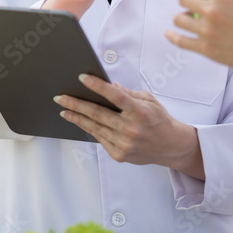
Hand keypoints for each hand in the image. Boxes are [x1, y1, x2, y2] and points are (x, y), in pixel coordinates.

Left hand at [55, 74, 203, 179]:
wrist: (171, 146)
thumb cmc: (159, 120)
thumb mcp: (149, 100)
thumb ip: (128, 94)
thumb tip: (110, 86)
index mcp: (140, 111)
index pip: (116, 96)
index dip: (98, 86)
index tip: (82, 78)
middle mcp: (132, 128)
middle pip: (98, 114)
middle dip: (76, 104)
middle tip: (61, 98)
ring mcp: (125, 143)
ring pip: (95, 127)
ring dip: (77, 118)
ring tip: (64, 110)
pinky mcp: (120, 154)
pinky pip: (100, 139)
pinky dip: (89, 129)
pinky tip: (80, 122)